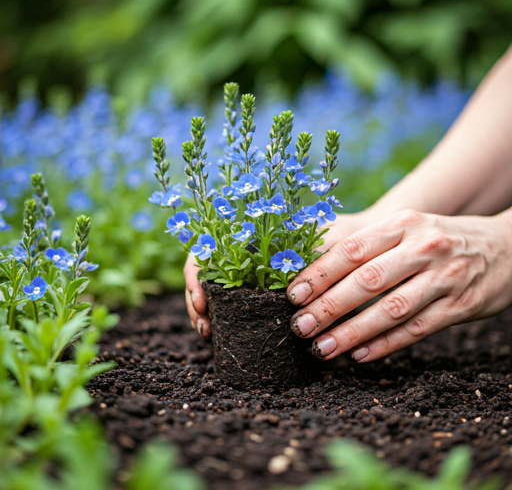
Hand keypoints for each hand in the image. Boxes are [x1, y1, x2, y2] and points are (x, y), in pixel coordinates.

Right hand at [183, 210, 375, 337]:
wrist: (358, 243)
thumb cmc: (338, 238)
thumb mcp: (317, 245)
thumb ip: (294, 258)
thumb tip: (277, 287)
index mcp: (249, 235)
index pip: (205, 251)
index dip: (196, 276)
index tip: (202, 300)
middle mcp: (243, 252)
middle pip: (203, 275)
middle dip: (196, 302)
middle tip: (205, 328)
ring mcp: (249, 272)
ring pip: (213, 292)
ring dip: (205, 314)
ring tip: (210, 334)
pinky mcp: (259, 290)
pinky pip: (232, 304)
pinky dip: (223, 318)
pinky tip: (222, 333)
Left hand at [287, 209, 511, 361]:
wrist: (504, 246)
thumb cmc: (436, 238)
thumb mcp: (403, 228)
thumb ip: (364, 245)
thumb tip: (311, 266)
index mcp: (401, 224)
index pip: (352, 249)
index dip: (319, 273)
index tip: (293, 294)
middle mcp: (423, 248)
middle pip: (367, 281)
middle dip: (328, 307)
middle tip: (299, 326)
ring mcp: (444, 278)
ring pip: (391, 310)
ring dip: (352, 332)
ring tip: (322, 348)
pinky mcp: (460, 306)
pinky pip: (416, 330)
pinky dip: (385, 344)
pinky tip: (359, 355)